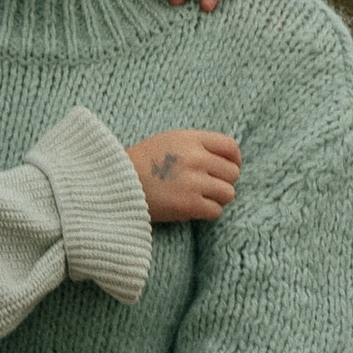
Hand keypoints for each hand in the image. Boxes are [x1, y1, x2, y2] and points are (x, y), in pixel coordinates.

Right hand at [125, 129, 241, 222]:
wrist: (117, 183)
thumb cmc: (141, 163)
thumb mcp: (169, 141)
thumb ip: (197, 146)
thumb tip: (225, 160)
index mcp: (191, 139)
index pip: (231, 147)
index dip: (234, 160)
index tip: (228, 168)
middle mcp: (195, 158)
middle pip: (232, 173)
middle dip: (223, 181)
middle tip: (209, 186)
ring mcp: (193, 182)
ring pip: (228, 193)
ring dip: (217, 198)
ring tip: (201, 198)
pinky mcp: (188, 205)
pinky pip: (216, 211)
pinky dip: (208, 212)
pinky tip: (194, 209)